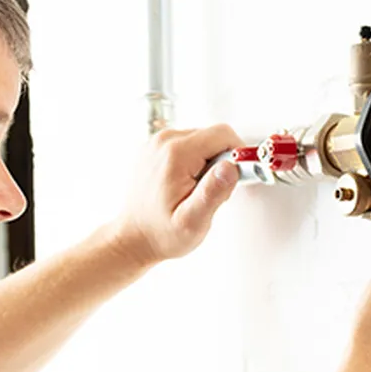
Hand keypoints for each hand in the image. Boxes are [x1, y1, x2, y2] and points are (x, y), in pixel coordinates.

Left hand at [113, 125, 242, 265]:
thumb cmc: (160, 233)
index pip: (223, 134)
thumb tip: (230, 166)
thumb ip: (213, 192)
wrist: (133, 237)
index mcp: (175, 154)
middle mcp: (164, 141)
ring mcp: (157, 143)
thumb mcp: (193, 221)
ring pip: (201, 140)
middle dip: (222, 161)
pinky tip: (185, 185)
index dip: (237, 155)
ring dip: (208, 163)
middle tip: (211, 192)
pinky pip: (187, 145)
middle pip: (213, 136)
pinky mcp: (156, 148)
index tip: (235, 177)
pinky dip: (194, 162)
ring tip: (196, 191)